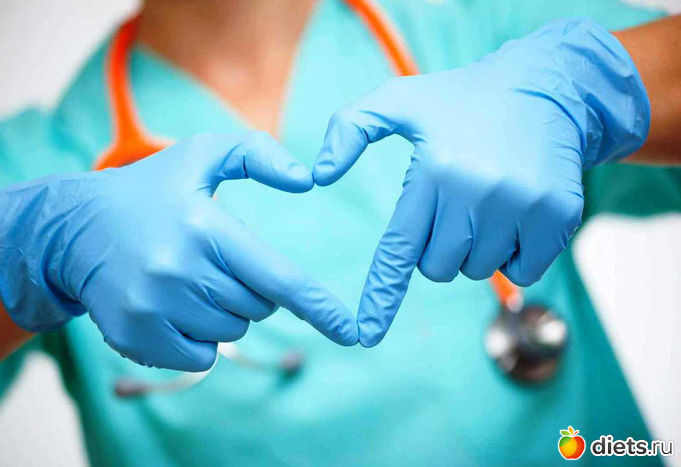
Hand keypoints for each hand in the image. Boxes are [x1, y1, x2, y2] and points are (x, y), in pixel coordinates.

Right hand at [0, 132, 357, 370]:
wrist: (75, 230)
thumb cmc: (151, 190)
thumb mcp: (201, 155)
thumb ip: (258, 154)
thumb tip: (307, 181)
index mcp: (203, 227)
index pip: (276, 277)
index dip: (317, 306)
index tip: (347, 330)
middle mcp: (178, 271)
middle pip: (259, 307)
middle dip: (252, 288)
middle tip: (216, 260)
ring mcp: (154, 309)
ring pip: (232, 331)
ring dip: (226, 309)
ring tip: (190, 278)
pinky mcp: (137, 337)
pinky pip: (202, 357)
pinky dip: (200, 337)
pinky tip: (175, 304)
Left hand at [313, 19, 649, 346]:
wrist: (544, 88)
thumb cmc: (461, 100)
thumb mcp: (399, 99)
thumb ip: (349, 129)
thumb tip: (317, 176)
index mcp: (434, 170)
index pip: (400, 249)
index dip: (382, 295)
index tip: (367, 334)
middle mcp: (477, 191)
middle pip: (439, 268)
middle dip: (437, 246)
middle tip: (452, 203)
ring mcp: (522, 206)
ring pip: (477, 270)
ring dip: (475, 248)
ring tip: (486, 200)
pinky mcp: (557, 216)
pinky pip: (522, 271)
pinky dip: (514, 254)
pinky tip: (515, 213)